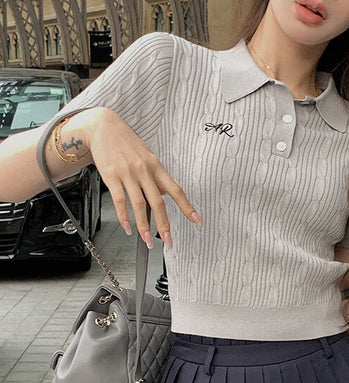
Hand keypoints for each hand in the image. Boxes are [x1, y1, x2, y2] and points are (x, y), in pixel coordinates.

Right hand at [85, 107, 202, 247]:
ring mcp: (128, 174)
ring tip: (147, 241)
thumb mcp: (148, 156)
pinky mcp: (111, 176)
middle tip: (169, 241)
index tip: (197, 220)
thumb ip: (157, 177)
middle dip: (164, 224)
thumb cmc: (127, 143)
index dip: (188, 206)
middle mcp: (144, 170)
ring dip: (144, 226)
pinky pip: (120, 201)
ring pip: (139, 204)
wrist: (103, 127)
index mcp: (156, 166)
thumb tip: (166, 193)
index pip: (176, 190)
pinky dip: (124, 217)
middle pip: (158, 202)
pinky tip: (128, 228)